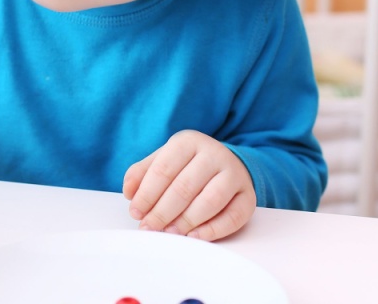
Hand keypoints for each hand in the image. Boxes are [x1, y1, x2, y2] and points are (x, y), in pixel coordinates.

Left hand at [122, 130, 256, 241]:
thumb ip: (142, 173)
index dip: (147, 194)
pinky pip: (232, 217)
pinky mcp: (248, 196)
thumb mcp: (164, 160)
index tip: (136, 212)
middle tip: (149, 228)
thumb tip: (129, 193)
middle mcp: (214, 154)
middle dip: (162, 212)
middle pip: (184, 187)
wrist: (227, 163)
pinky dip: (212, 230)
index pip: (163, 169)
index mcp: (189, 142)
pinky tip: (194, 236)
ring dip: (186, 221)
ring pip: (210, 201)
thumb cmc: (188, 165)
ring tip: (170, 233)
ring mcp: (234, 174)